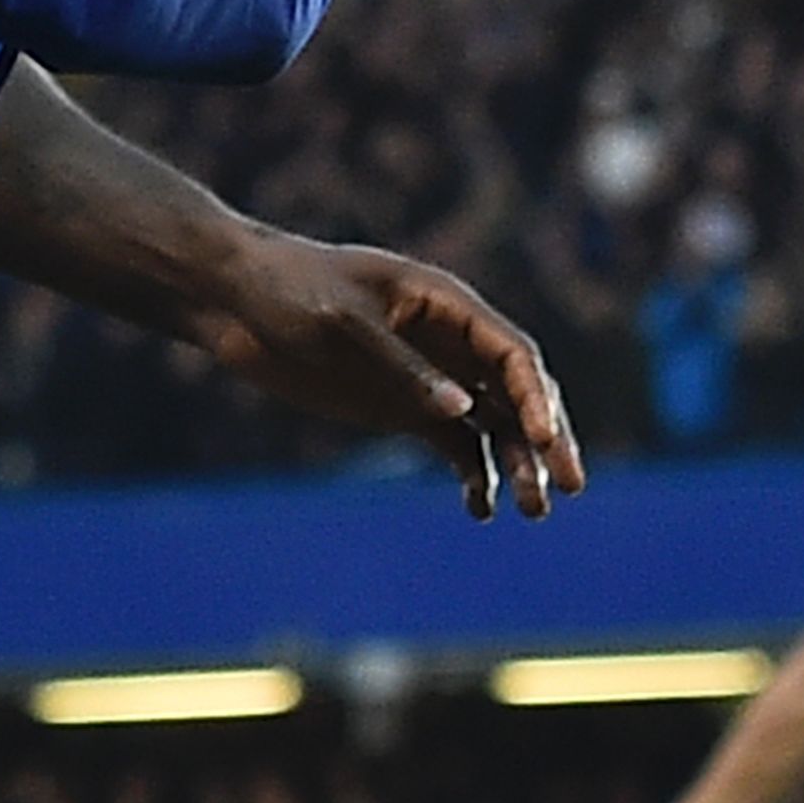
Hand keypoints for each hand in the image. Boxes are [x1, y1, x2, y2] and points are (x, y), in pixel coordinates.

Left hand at [186, 231, 583, 520]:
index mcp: (442, 303)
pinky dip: (472, 474)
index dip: (536, 397)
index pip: (510, 352)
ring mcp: (427, 376)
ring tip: (531, 510)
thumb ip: (402, 367)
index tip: (546, 442)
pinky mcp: (401, 407)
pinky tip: (480, 508)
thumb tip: (465, 409)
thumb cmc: (287, 292)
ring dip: (515, 463)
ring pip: (492, 423)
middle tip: (571, 486)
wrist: (232, 300)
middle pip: (516, 391)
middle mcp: (447, 341)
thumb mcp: (342, 324)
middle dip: (547, 438)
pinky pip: (453, 444)